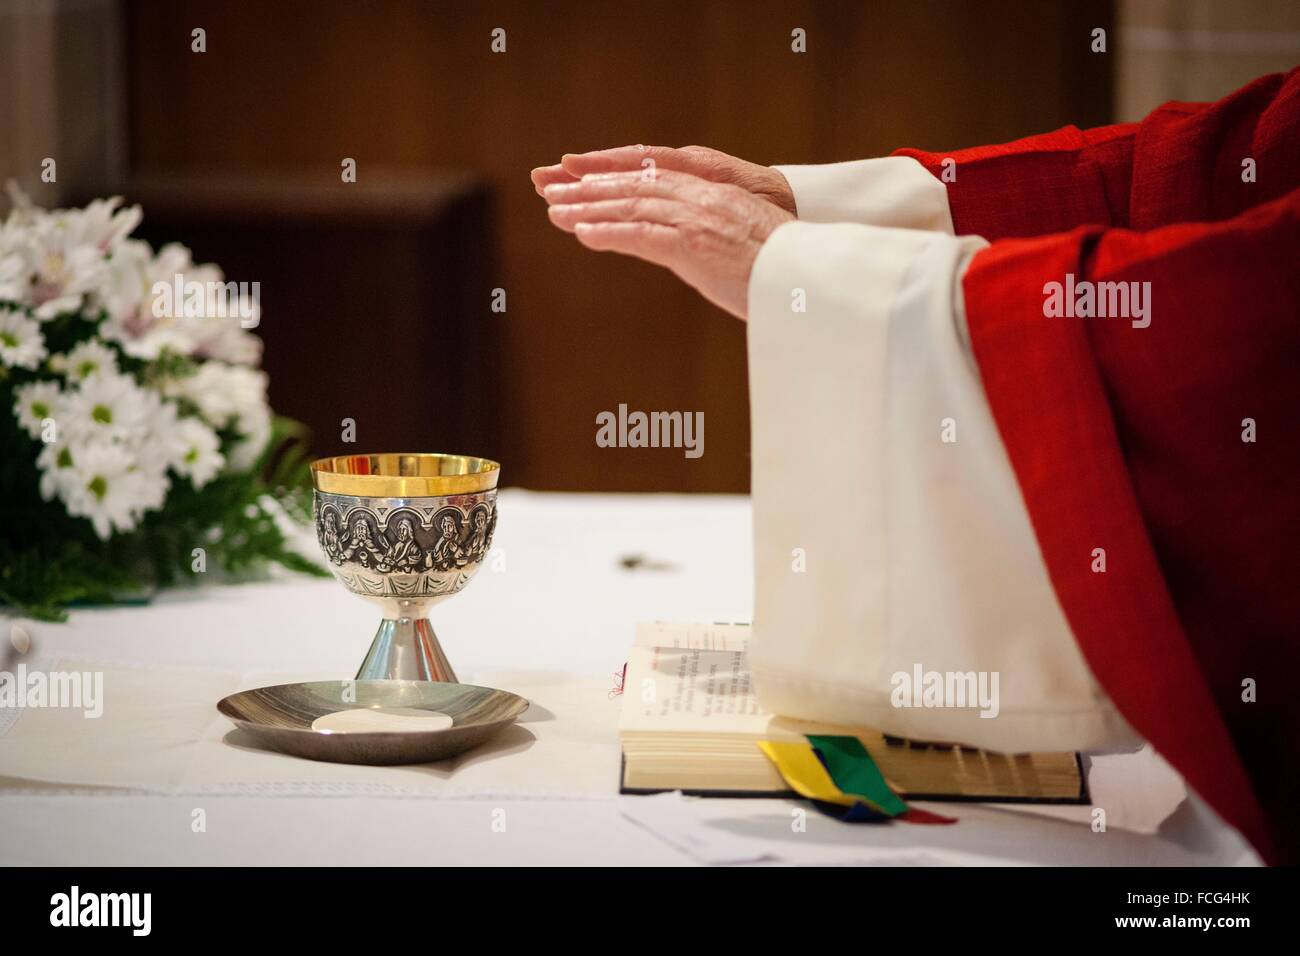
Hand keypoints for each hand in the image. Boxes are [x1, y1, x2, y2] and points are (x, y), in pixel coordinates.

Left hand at [541, 168, 793, 319]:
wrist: (812, 274)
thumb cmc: (784, 269)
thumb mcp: (743, 242)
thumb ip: (714, 238)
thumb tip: (697, 252)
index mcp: (712, 193)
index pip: (651, 176)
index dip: (613, 175)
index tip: (580, 177)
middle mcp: (700, 198)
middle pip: (633, 185)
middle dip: (588, 186)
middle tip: (550, 187)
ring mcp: (696, 219)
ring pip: (630, 206)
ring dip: (588, 209)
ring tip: (554, 211)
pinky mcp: (693, 244)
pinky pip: (641, 235)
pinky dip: (608, 232)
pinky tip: (581, 234)